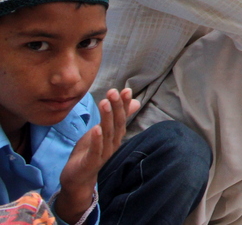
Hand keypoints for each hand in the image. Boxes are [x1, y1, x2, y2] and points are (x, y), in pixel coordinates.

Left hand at [57, 89, 139, 223]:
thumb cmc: (89, 152)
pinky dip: (97, 139)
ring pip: (108, 134)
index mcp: (116, 135)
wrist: (77, 179)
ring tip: (104, 102)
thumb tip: (135, 102)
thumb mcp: (102, 131)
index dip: (125, 104)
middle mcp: (113, 143)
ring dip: (107, 117)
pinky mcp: (92, 162)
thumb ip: (115, 117)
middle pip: (118, 123)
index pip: (123, 117)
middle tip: (113, 92)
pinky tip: (96, 128)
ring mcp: (104, 153)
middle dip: (117, 107)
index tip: (126, 90)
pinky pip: (96, 150)